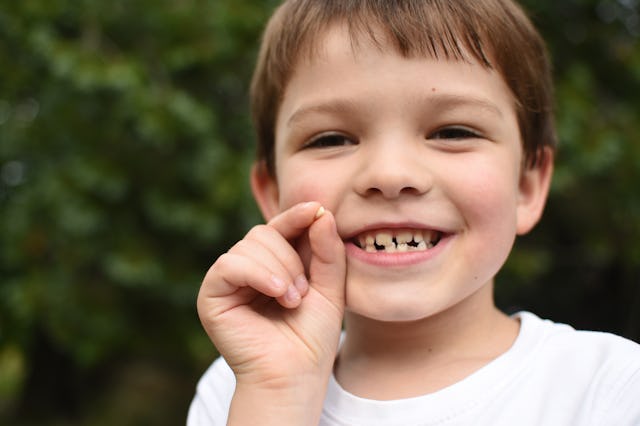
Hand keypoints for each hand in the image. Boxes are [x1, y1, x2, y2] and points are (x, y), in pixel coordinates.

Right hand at [197, 202, 345, 408]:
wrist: (295, 374)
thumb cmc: (312, 336)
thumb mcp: (330, 287)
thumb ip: (327, 250)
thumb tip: (319, 211)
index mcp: (273, 264)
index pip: (280, 227)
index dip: (297, 215)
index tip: (318, 208)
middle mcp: (247, 268)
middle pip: (264, 232)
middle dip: (291, 257)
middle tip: (303, 291)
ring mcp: (228, 280)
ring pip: (250, 245)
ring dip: (279, 270)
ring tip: (292, 300)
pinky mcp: (211, 294)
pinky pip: (230, 264)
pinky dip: (258, 273)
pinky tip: (277, 293)